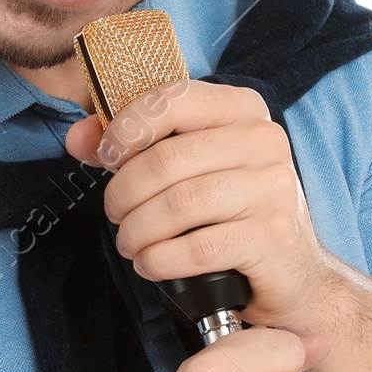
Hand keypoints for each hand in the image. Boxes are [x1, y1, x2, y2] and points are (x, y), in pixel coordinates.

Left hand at [63, 78, 333, 334]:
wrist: (292, 271)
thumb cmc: (231, 212)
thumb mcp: (188, 168)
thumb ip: (132, 146)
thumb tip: (78, 138)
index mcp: (243, 111)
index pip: (173, 99)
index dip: (127, 128)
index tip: (107, 158)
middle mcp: (265, 141)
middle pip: (167, 160)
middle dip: (124, 193)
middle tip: (116, 214)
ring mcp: (273, 189)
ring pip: (178, 205)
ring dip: (137, 231)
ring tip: (130, 243)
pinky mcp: (272, 238)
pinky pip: (196, 249)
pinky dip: (160, 260)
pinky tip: (151, 264)